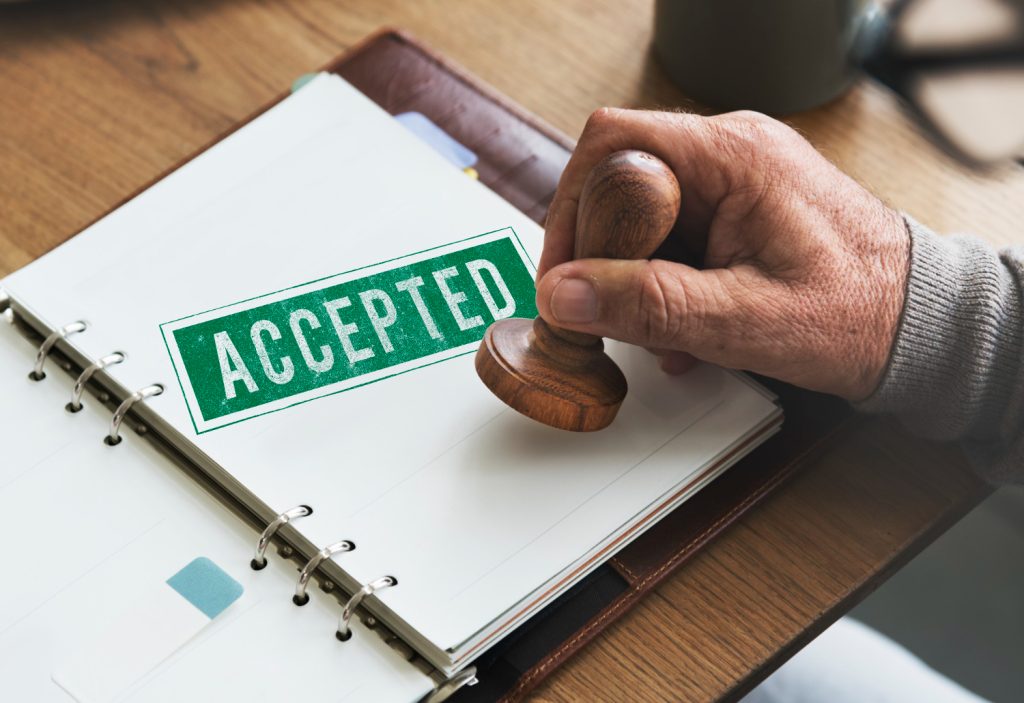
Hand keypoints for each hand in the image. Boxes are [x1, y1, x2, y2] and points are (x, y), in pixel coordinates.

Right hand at [535, 109, 910, 400]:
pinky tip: (684, 327)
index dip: (572, 209)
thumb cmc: (858, 314)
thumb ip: (648, 305)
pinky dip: (661, 283)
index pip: (613, 146)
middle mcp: (731, 153)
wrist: (918, 325)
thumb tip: (564, 294)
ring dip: (635, 279)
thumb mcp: (743, 320)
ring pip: (641, 217)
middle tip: (613, 314)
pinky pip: (671, 235)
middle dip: (605, 257)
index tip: (566, 275)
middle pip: (619, 184)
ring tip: (666, 332)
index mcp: (734, 157)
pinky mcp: (736, 209)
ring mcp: (733, 180)